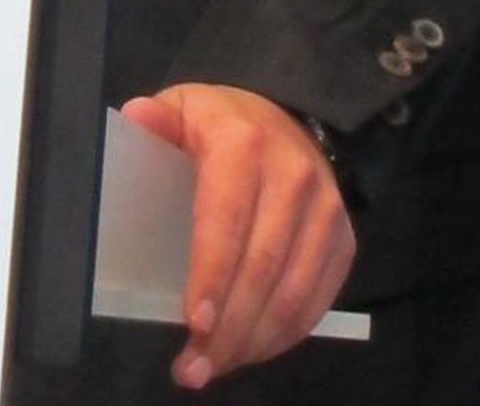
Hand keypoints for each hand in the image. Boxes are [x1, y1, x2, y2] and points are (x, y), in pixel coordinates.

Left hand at [119, 81, 355, 388]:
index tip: (193, 324)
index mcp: (244, 146)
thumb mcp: (183, 110)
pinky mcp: (344, 238)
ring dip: (254, 343)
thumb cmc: (220, 127)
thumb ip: (158, 121)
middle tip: (192, 369)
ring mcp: (325, 209)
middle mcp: (293, 176)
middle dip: (226, 330)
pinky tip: (252, 351)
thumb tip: (135, 118)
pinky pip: (318, 300)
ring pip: (293, 294)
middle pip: (261, 269)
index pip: (228, 220)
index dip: (212, 275)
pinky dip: (285, 336)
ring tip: (214, 367)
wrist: (288, 119)